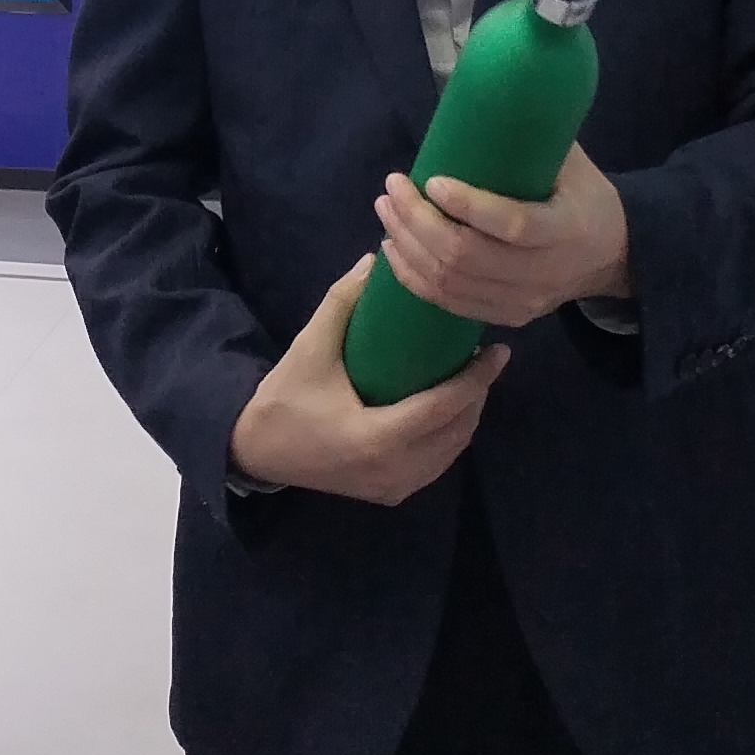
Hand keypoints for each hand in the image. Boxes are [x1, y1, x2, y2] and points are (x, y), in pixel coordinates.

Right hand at [229, 258, 510, 505]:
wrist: (256, 449)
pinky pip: (435, 466)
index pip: (443, 408)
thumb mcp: (311, 346)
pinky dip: (450, 439)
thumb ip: (343, 302)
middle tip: (485, 359)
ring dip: (467, 417)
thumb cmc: (285, 397)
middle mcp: (393, 470)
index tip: (498, 351)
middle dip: (478, 394)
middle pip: (456, 432)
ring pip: (451, 453)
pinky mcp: (390, 494)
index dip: (476, 380)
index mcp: (376, 438)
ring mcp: (394, 487)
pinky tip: (450, 412)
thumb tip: (375, 261)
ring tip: (472, 380)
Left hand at [372, 140, 633, 331]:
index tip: (431, 180)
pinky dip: (413, 277)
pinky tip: (393, 249)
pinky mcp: (507, 316)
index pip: (513, 226)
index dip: (468, 206)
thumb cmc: (585, 194)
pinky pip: (449, 304)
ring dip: (408, 246)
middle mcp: (544, 272)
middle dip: (418, 221)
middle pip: (467, 257)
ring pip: (451, 283)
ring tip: (387, 210)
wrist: (613, 255)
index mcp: (567, 228)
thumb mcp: (572, 161)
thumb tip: (483, 90)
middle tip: (393, 188)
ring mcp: (524, 300)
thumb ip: (532, 135)